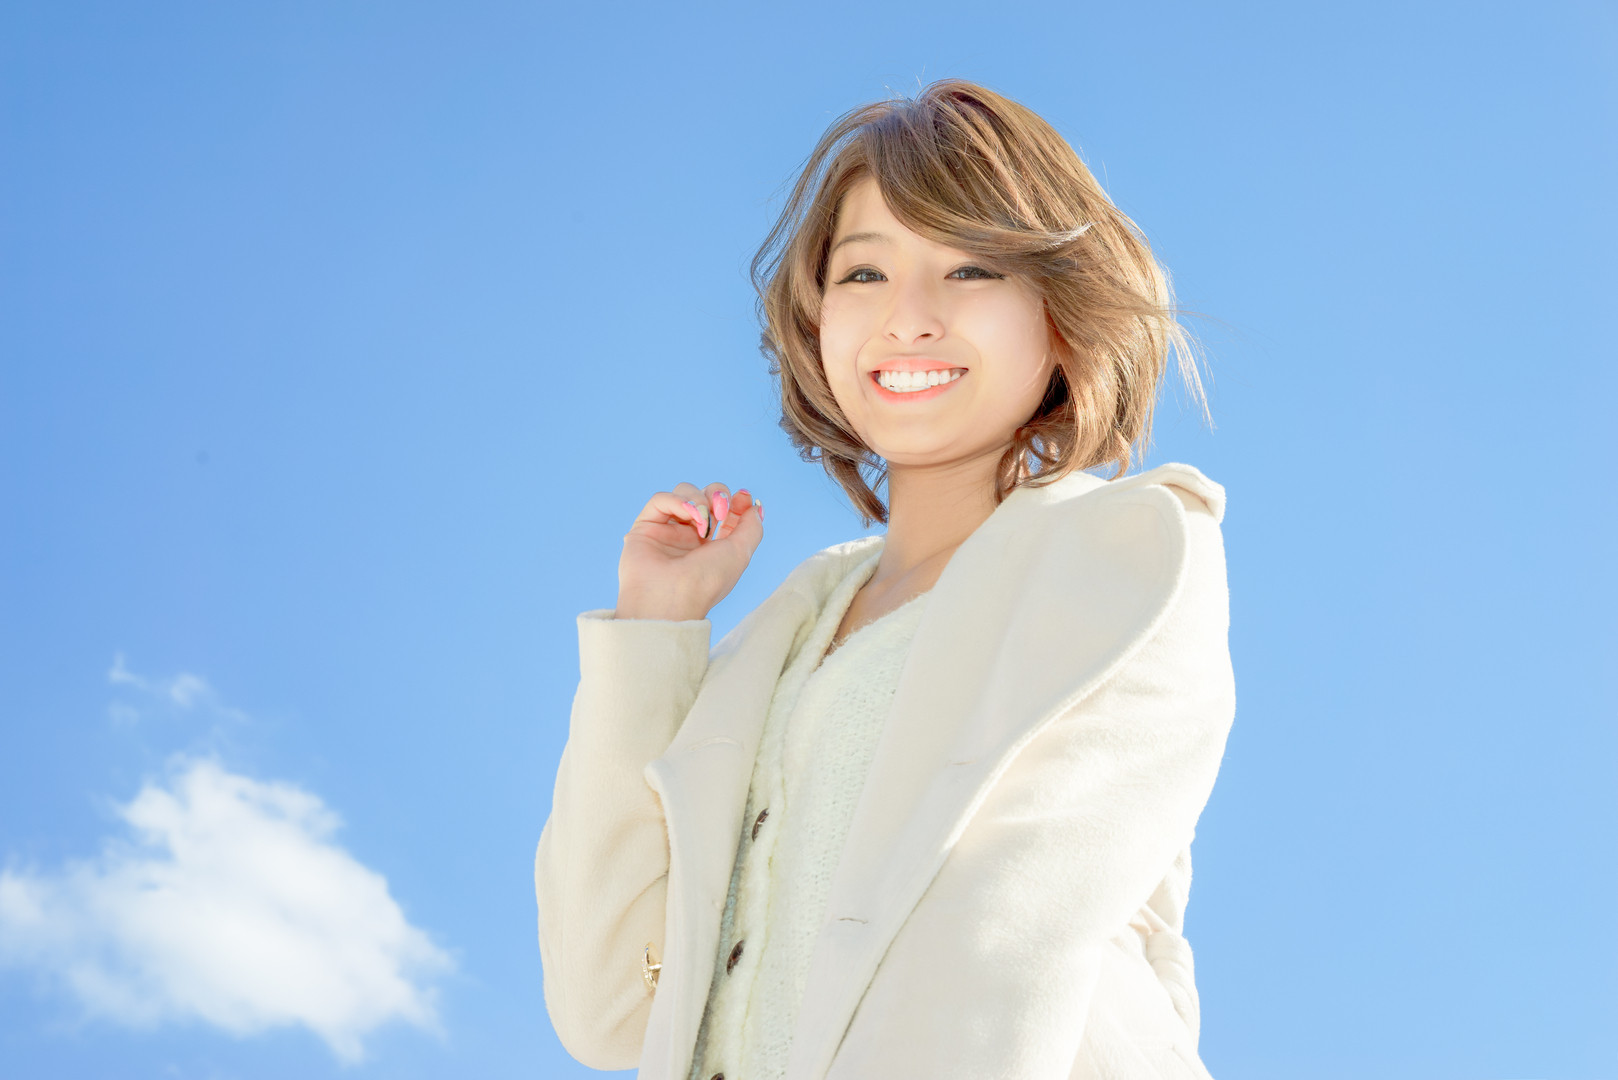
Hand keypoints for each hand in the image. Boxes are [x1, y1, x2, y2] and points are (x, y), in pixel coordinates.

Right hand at [614, 482, 764, 621]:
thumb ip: (751, 527)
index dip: (736, 501)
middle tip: (721, 511)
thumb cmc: (707, 581)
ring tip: (702, 521)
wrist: (670, 597)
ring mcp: (667, 531)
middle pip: (706, 496)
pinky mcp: (645, 527)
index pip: (725, 513)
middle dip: (718, 495)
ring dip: (699, 499)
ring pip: (684, 493)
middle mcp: (689, 537)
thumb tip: (754, 506)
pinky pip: (660, 499)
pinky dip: (678, 500)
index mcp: (712, 548)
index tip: (743, 497)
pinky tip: (688, 514)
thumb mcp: (741, 553)